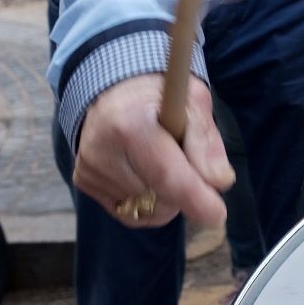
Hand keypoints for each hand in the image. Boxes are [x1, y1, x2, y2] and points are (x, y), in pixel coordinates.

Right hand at [73, 75, 232, 227]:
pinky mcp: (83, 181)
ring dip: (165, 197)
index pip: (165, 173)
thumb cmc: (161, 96)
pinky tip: (147, 175)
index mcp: (130, 122)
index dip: (194, 198)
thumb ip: (206, 141)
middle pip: (156, 197)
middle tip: (191, 164)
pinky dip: (146, 203)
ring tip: (163, 161)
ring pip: (144, 209)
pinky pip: (128, 213)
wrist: (115, 89)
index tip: (217, 215)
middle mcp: (101, 148)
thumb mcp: (192, 102)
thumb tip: (220, 181)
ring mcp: (88, 167)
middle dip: (185, 193)